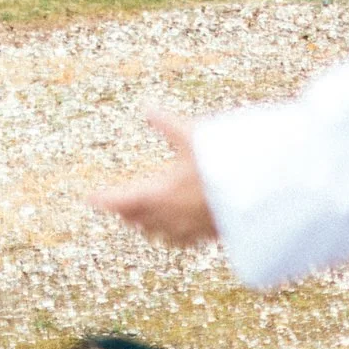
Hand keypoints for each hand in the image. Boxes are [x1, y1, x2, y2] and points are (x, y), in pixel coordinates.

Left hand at [89, 110, 217, 247]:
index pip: (119, 200)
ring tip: (143, 216)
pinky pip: (178, 239)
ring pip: (155, 232)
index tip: (89, 197)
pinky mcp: (204, 235)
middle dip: (125, 210)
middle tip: (116, 203)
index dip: (102, 199)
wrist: (259, 194)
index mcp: (157, 194)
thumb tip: (147, 108)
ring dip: (146, 223)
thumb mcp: (194, 136)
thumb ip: (168, 124)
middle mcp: (167, 216)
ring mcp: (186, 229)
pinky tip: (176, 224)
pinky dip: (170, 232)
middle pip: (135, 218)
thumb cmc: (223, 164)